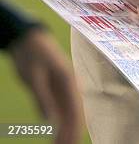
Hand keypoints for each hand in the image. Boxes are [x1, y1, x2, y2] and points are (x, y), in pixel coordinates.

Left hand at [9, 28, 83, 143]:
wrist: (28, 39)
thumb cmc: (32, 54)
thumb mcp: (34, 76)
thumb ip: (43, 97)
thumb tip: (49, 122)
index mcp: (68, 81)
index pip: (75, 111)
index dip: (73, 131)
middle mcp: (70, 86)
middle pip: (75, 116)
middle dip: (72, 135)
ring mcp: (64, 89)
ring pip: (69, 116)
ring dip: (66, 132)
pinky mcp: (55, 92)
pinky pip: (61, 112)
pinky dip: (59, 126)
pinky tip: (55, 136)